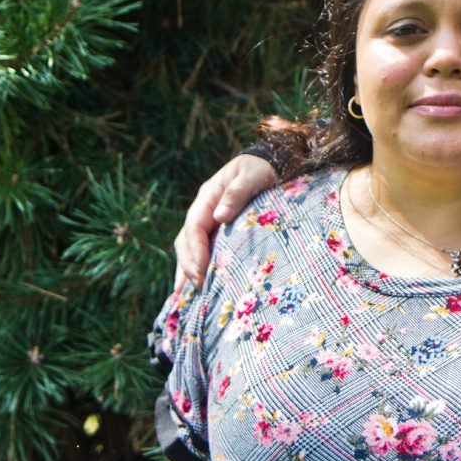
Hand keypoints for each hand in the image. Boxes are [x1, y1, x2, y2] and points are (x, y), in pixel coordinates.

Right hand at [173, 155, 276, 287]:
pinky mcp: (220, 231)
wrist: (274, 163)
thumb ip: (237, 193)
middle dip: (188, 265)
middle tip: (197, 288)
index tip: (200, 271)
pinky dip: (199, 268)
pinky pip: (205, 250)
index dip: (195, 250)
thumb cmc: (263, 168)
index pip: (194, 227)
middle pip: (186, 241)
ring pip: (191, 249)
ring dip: (188, 271)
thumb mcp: (252, 176)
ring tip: (186, 298)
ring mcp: (210, 221)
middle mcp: (205, 211)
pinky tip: (199, 288)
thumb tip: (219, 216)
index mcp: (208, 196)